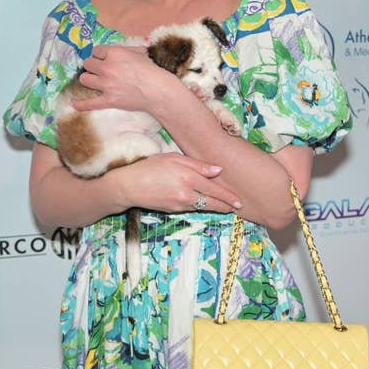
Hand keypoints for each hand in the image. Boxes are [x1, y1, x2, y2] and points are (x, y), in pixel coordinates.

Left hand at [73, 44, 172, 114]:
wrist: (158, 90)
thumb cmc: (152, 70)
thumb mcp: (139, 52)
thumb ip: (126, 49)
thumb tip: (118, 50)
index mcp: (115, 53)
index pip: (96, 50)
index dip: (100, 55)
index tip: (104, 58)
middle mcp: (107, 67)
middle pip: (88, 63)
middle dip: (93, 66)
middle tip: (99, 70)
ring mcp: (106, 85)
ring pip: (84, 79)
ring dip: (88, 79)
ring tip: (93, 81)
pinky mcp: (108, 100)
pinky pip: (88, 103)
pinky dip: (80, 104)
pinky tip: (73, 102)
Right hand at [118, 153, 242, 213]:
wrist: (128, 186)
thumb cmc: (150, 167)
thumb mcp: (173, 158)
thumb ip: (198, 165)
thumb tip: (218, 170)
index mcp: (188, 177)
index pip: (214, 189)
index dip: (228, 196)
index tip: (239, 201)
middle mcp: (186, 193)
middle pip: (212, 202)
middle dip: (226, 206)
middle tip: (237, 207)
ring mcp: (180, 204)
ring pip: (203, 207)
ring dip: (215, 207)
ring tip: (226, 206)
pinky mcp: (174, 210)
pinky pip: (191, 208)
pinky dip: (200, 206)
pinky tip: (204, 203)